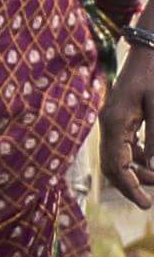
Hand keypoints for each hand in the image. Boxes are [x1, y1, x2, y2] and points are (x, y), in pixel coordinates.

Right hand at [106, 47, 153, 207]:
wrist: (147, 52)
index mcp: (116, 123)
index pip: (117, 165)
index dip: (130, 187)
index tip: (145, 204)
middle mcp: (108, 125)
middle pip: (111, 166)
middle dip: (128, 185)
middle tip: (147, 202)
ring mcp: (111, 123)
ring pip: (116, 158)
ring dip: (133, 173)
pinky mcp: (118, 120)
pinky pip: (122, 147)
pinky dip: (135, 160)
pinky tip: (149, 164)